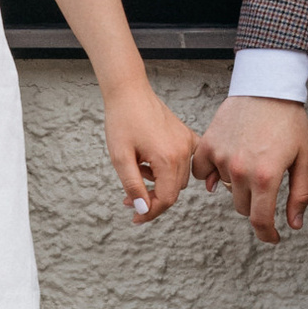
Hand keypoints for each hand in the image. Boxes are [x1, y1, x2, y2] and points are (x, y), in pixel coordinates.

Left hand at [105, 84, 195, 222]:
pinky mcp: (186, 135)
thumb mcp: (120, 157)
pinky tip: (157, 166)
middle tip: (128, 197)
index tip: (135, 217)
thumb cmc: (122, 121)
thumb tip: (143, 210)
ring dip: (159, 183)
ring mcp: (187, 142)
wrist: (129, 92)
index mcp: (168, 159)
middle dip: (152, 199)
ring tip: (137, 168)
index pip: (166, 199)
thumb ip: (133, 186)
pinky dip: (173, 170)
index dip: (150, 212)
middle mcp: (184, 151)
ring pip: (179, 179)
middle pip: (173, 191)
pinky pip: (187, 162)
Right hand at [197, 94, 307, 243]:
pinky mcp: (208, 144)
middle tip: (266, 182)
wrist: (268, 85)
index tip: (272, 237)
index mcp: (266, 176)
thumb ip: (299, 195)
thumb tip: (294, 224)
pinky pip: (202, 173)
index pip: (260, 220)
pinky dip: (212, 175)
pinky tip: (224, 167)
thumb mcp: (305, 158)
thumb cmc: (290, 120)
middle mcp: (241, 170)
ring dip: (238, 186)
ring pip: (227, 190)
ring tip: (251, 164)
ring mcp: (221, 157)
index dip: (267, 234)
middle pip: (243, 207)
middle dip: (256, 203)